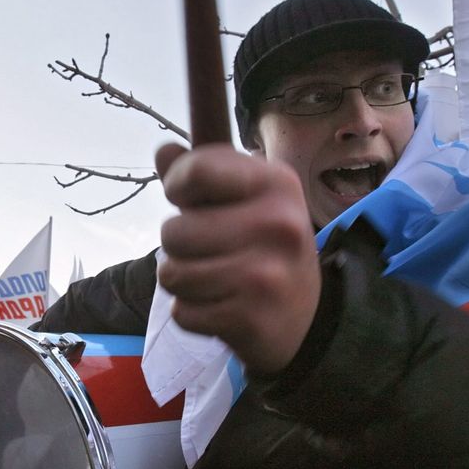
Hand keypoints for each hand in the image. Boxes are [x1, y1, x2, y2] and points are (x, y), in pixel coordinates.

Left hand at [155, 143, 321, 374]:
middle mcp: (278, 224)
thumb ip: (202, 171)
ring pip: (172, 274)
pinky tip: (222, 306)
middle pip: (172, 231)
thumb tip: (164, 149)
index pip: (195, 170)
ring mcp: (266, 275)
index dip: (177, 185)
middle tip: (211, 250)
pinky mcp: (252, 319)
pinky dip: (193, 312)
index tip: (189, 198)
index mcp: (276, 182)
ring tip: (215, 278)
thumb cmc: (262, 245)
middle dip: (178, 246)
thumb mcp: (242, 198)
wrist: (305, 317)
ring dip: (182, 281)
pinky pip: (183, 312)